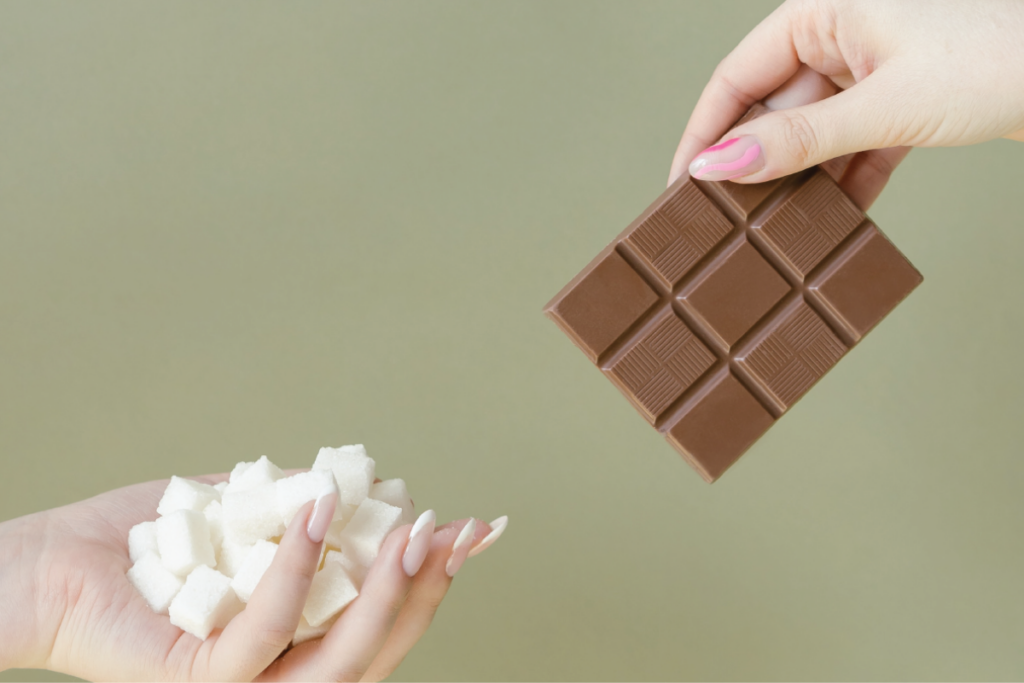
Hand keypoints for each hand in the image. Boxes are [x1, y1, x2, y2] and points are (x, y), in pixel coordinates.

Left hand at [0, 473, 502, 680]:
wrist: (46, 566)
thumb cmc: (138, 544)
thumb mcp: (235, 512)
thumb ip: (294, 504)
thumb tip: (362, 481)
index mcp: (291, 641)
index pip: (380, 621)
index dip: (433, 579)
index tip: (475, 528)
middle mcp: (274, 672)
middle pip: (376, 650)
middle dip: (427, 588)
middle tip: (456, 530)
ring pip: (336, 660)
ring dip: (383, 592)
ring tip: (412, 528)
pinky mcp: (197, 681)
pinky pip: (264, 633)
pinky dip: (298, 568)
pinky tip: (320, 512)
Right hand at [669, 0, 1023, 209]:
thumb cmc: (1002, 55)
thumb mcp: (885, 105)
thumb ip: (798, 140)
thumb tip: (721, 164)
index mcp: (824, 11)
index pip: (736, 77)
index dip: (705, 133)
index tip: (684, 185)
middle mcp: (842, 36)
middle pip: (771, 111)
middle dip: (756, 167)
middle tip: (729, 219)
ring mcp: (872, 70)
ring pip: (812, 135)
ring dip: (802, 182)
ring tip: (780, 228)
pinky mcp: (901, 100)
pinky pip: (853, 147)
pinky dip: (845, 182)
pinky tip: (834, 218)